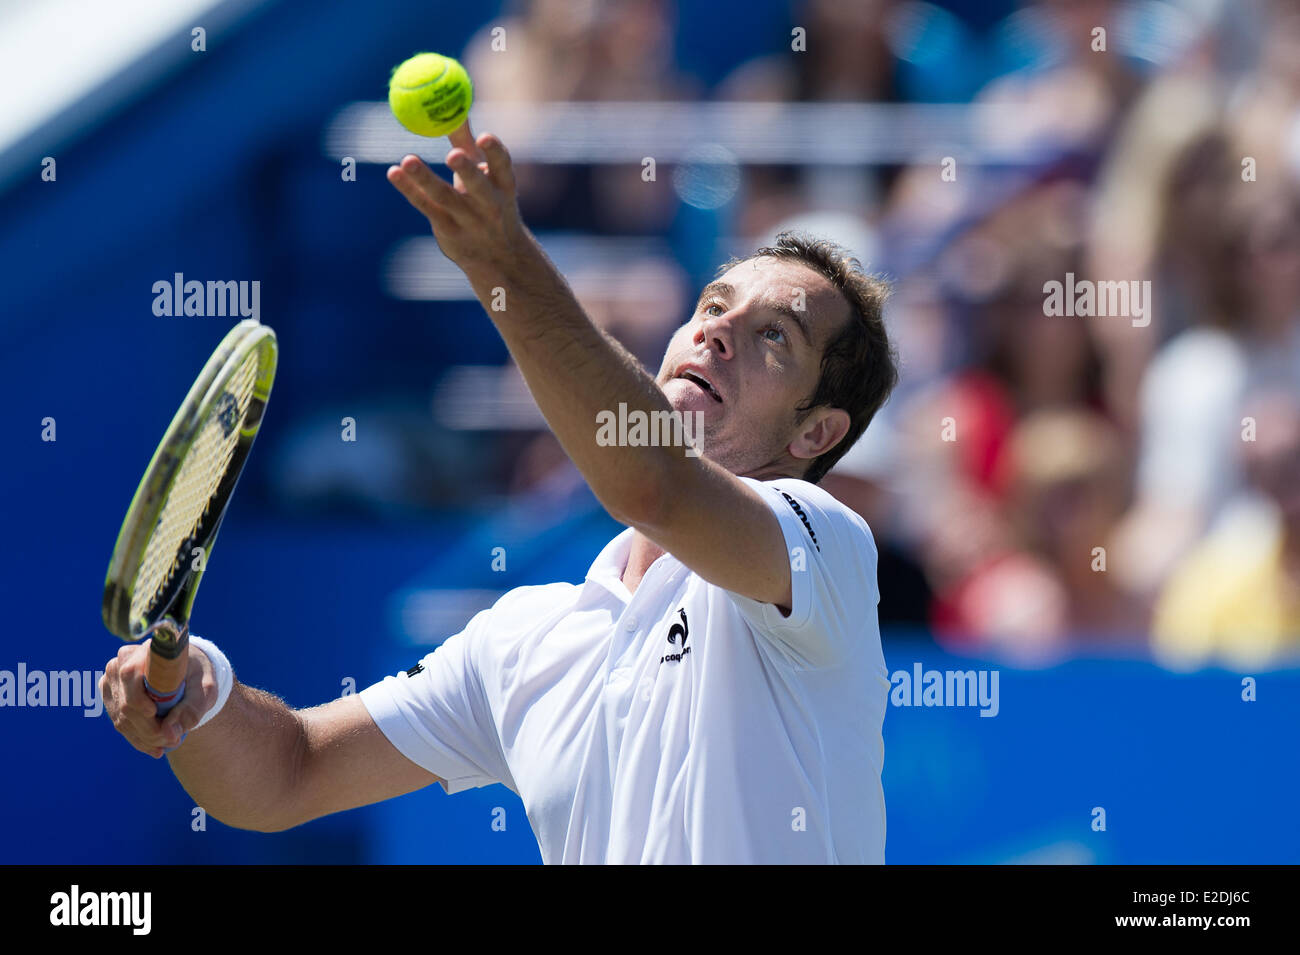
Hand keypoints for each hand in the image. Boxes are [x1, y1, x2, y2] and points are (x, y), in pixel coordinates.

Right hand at [101, 642, 217, 758]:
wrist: (187, 669)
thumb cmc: (197, 674)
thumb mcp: (205, 688)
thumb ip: (192, 708)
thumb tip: (170, 734)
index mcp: (145, 650)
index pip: (131, 675)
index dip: (139, 700)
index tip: (156, 716)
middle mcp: (122, 662)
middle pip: (128, 704)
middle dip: (150, 729)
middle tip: (173, 741)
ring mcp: (112, 679)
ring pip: (122, 717)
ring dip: (145, 737)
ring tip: (169, 744)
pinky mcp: (110, 695)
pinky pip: (120, 722)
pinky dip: (138, 738)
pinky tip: (155, 746)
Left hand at [386, 127, 527, 280]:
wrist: (497, 256)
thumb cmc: (487, 201)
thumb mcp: (484, 174)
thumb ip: (466, 141)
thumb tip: (453, 102)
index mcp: (503, 186)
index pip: (503, 167)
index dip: (495, 153)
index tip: (485, 136)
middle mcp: (489, 205)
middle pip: (477, 187)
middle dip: (466, 171)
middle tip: (452, 154)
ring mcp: (468, 221)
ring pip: (445, 198)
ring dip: (426, 179)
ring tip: (408, 160)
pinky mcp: (448, 231)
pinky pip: (426, 207)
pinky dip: (410, 190)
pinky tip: (394, 173)